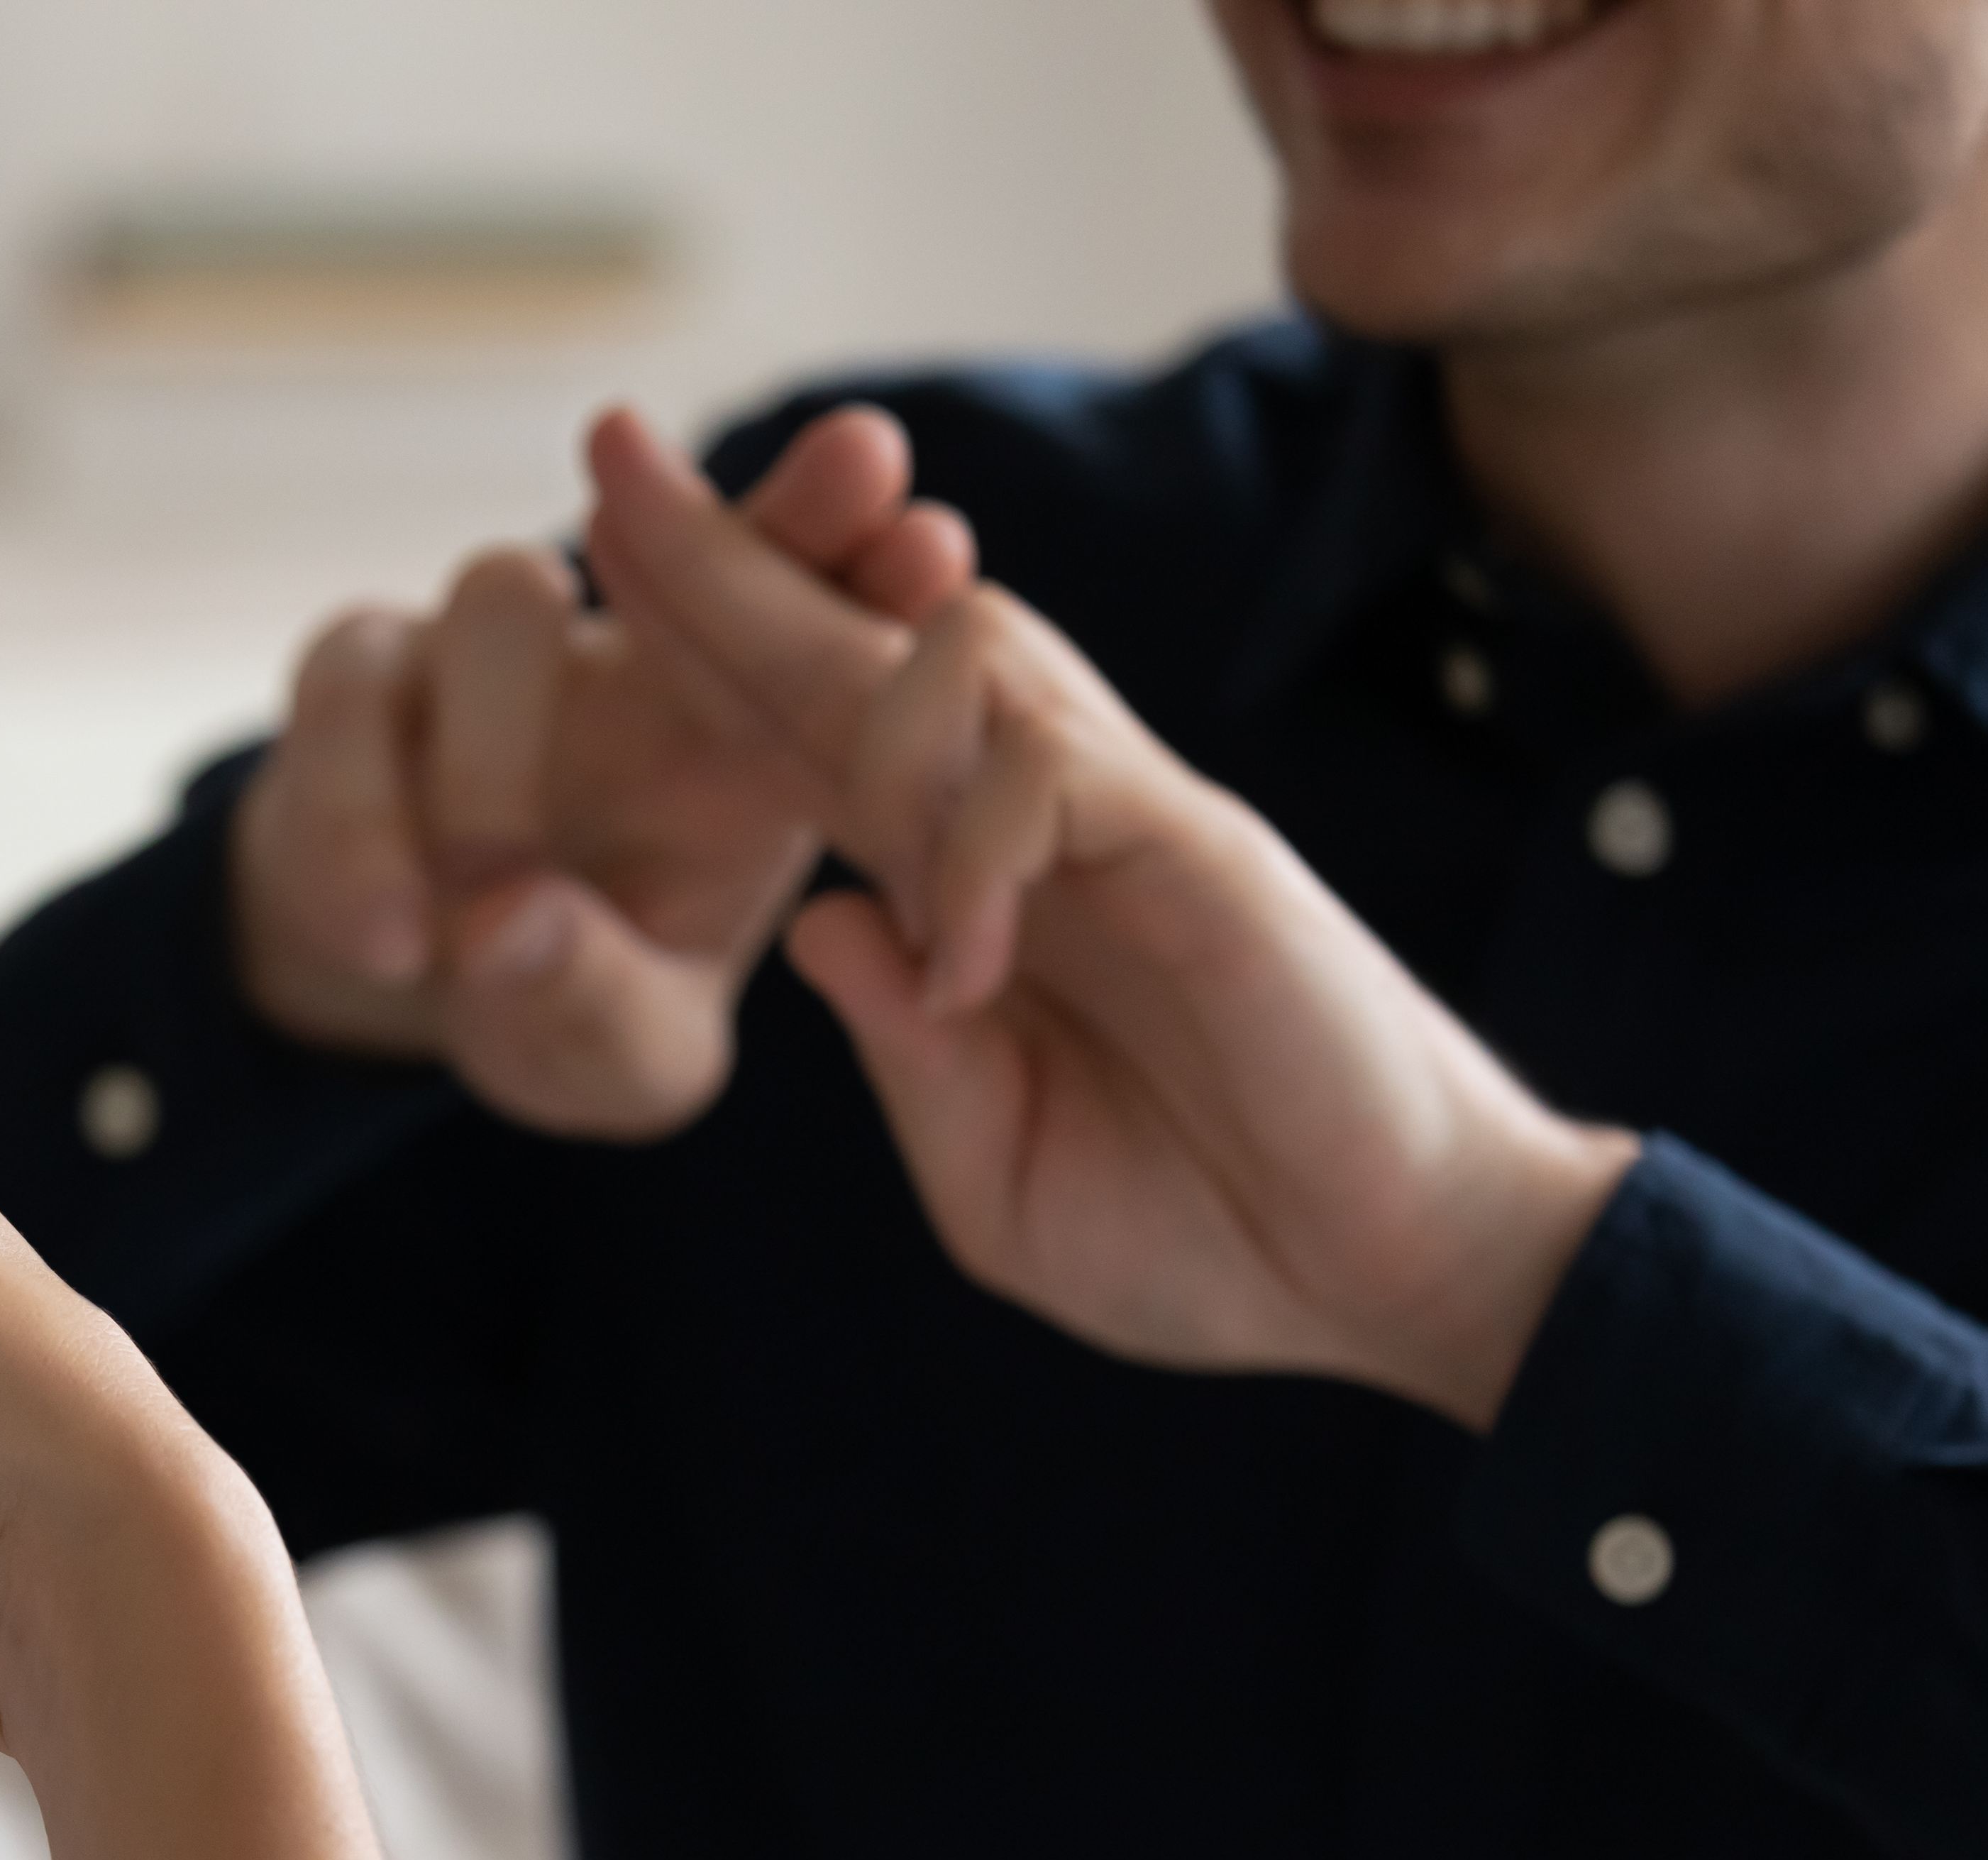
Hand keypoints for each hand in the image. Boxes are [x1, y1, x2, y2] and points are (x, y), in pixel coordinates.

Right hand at [234, 402, 977, 1138]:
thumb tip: (501, 924)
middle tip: (865, 465)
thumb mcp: (615, 1058)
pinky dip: (359, 823)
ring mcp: (483, 649)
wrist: (394, 979)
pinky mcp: (355, 676)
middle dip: (781, 514)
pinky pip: (349, 704)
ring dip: (499, 753)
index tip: (937, 545)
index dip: (873, 583)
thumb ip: (598, 1008)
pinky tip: (385, 937)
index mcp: (736, 745)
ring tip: (483, 912)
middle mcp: (626, 665)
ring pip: (503, 601)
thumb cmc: (555, 1007)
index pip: (819, 638)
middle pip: (706, 545)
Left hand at [577, 409, 1636, 1429]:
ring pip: (960, 651)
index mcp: (971, 900)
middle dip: (729, 554)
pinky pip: (1047, 768)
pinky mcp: (1200, 843)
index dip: (711, 644)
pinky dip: (974, 856)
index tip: (600, 549)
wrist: (1388, 1280)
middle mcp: (1036, 830)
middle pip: (861, 641)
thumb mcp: (997, 1179)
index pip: (813, 735)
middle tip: (607, 451)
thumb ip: (908, 1059)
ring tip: (869, 866)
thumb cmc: (1208, 1238)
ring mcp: (1123, 821)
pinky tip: (974, 973)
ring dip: (864, 722)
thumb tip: (815, 922)